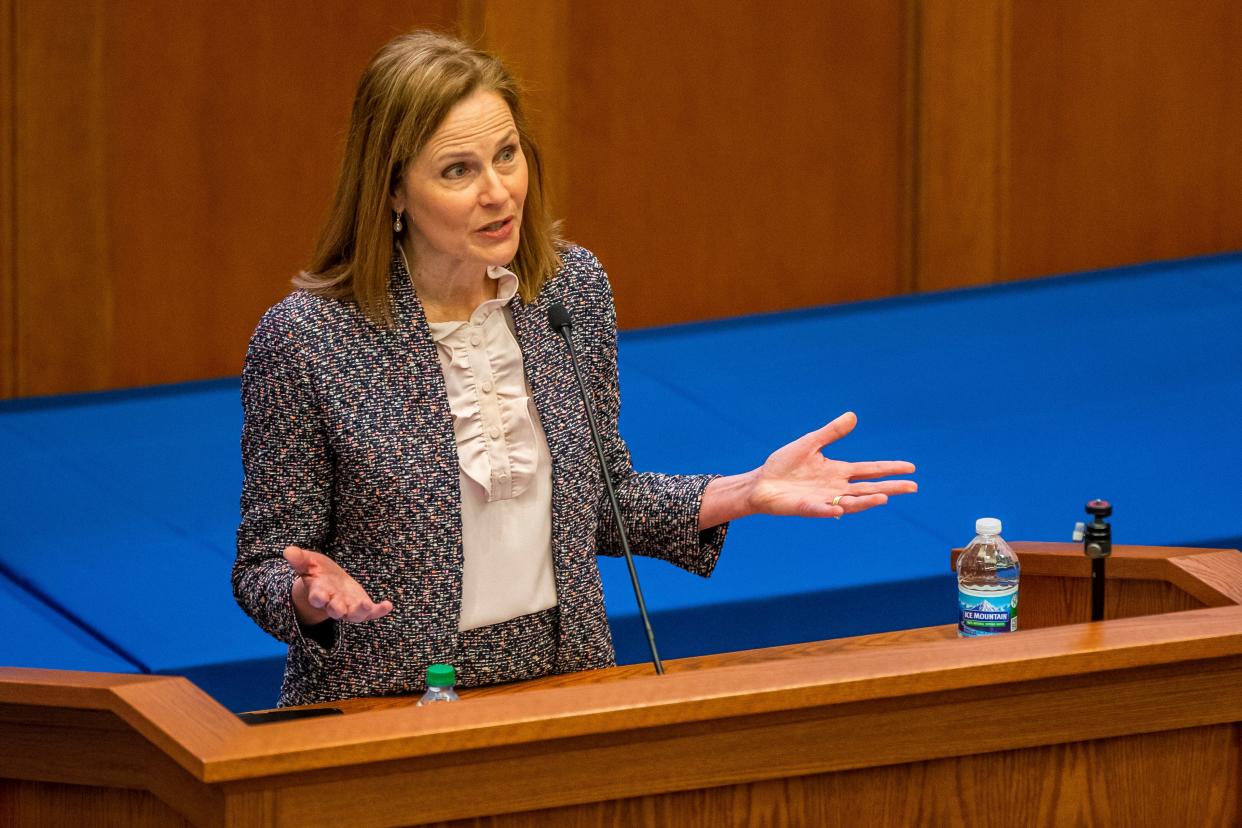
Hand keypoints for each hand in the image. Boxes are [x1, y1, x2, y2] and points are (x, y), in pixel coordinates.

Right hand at [284, 546, 393, 624]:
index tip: (318, 596)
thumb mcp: (308, 562)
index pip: (316, 597)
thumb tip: (287, 550)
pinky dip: (379, 611)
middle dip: (336, 608)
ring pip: (353, 614)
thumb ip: (299, 559)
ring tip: (367, 605)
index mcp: (318, 592)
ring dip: (359, 611)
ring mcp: (348, 607)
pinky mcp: (361, 606)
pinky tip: (388, 605)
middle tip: (338, 608)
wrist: (330, 583)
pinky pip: (371, 613)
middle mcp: (333, 603)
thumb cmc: (318, 572)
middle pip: (334, 609)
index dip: (317, 597)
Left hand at [748, 411, 916, 517]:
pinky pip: (821, 510)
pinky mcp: (806, 507)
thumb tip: (853, 416)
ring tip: (884, 497)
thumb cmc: (784, 465)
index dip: (889, 468)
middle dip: (891, 488)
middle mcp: (835, 487)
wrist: (761, 483)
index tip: (911, 467)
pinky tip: (840, 509)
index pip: (870, 470)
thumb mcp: (809, 444)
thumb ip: (831, 432)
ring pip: (851, 502)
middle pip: (868, 488)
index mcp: (838, 471)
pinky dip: (830, 510)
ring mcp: (823, 499)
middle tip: (913, 487)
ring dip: (866, 501)